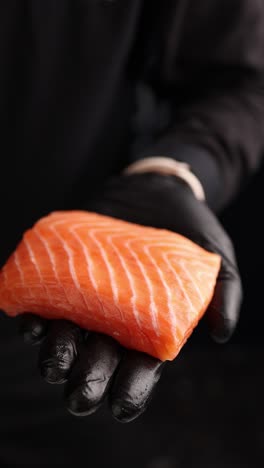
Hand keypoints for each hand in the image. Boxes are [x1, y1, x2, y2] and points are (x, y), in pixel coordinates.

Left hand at [19, 173, 241, 421]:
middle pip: (96, 361)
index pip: (139, 370)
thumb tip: (220, 333)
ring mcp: (86, 298)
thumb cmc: (190, 230)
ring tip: (55, 362)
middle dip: (86, 382)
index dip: (130, 392)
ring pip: (66, 338)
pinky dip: (35, 317)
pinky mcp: (65, 273)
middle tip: (79, 394)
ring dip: (56, 355)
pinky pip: (43, 302)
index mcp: (149, 328)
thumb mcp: (218, 260)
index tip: (121, 406)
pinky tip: (34, 322)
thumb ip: (226, 295)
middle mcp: (113, 320)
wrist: (155, 188)